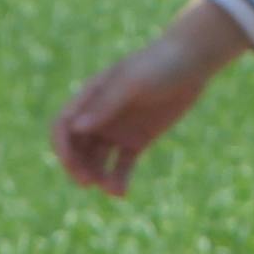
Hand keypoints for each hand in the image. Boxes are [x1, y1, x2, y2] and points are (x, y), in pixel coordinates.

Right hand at [54, 2, 241, 196]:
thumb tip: (76, 128)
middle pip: (76, 148)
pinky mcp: (136, 141)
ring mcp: (117, 130)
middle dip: (77, 167)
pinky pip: (120, 166)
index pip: (63, 126)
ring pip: (96, 161)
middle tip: (89, 182)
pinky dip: (117, 180)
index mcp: (90, 97)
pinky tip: (121, 192)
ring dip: (97, 176)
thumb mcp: (131, 82)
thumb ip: (105, 105)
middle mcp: (99, 116)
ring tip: (112, 188)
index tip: (72, 166)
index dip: (62, 148)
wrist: (192, 62)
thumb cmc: (158, 64)